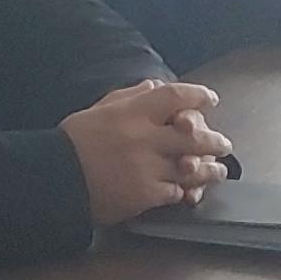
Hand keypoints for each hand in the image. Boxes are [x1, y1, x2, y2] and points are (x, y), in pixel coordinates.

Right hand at [65, 77, 235, 223]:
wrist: (55, 179)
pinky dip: (186, 192)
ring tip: (219, 172)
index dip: (198, 96)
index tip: (211, 100)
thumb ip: (131, 96)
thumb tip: (157, 85)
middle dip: (214, 140)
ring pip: (191, 167)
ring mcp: (147, 167)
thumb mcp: (100, 109)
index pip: (175, 97)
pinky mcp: (145, 194)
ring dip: (209, 170)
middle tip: (224, 144)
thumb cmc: (75, 142)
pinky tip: (191, 192)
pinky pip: (175, 192)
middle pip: (193, 135)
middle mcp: (145, 137)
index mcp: (133, 112)